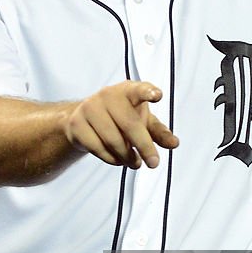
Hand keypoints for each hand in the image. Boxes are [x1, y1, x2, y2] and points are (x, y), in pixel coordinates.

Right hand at [63, 81, 178, 168]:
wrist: (84, 119)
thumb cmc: (120, 116)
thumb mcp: (142, 121)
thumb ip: (159, 132)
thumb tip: (174, 144)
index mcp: (127, 91)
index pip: (139, 89)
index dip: (148, 91)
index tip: (158, 96)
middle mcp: (108, 95)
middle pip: (130, 124)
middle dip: (144, 146)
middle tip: (154, 163)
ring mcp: (90, 108)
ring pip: (113, 140)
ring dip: (127, 157)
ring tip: (135, 162)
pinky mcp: (77, 124)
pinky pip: (98, 148)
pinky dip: (111, 159)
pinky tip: (117, 159)